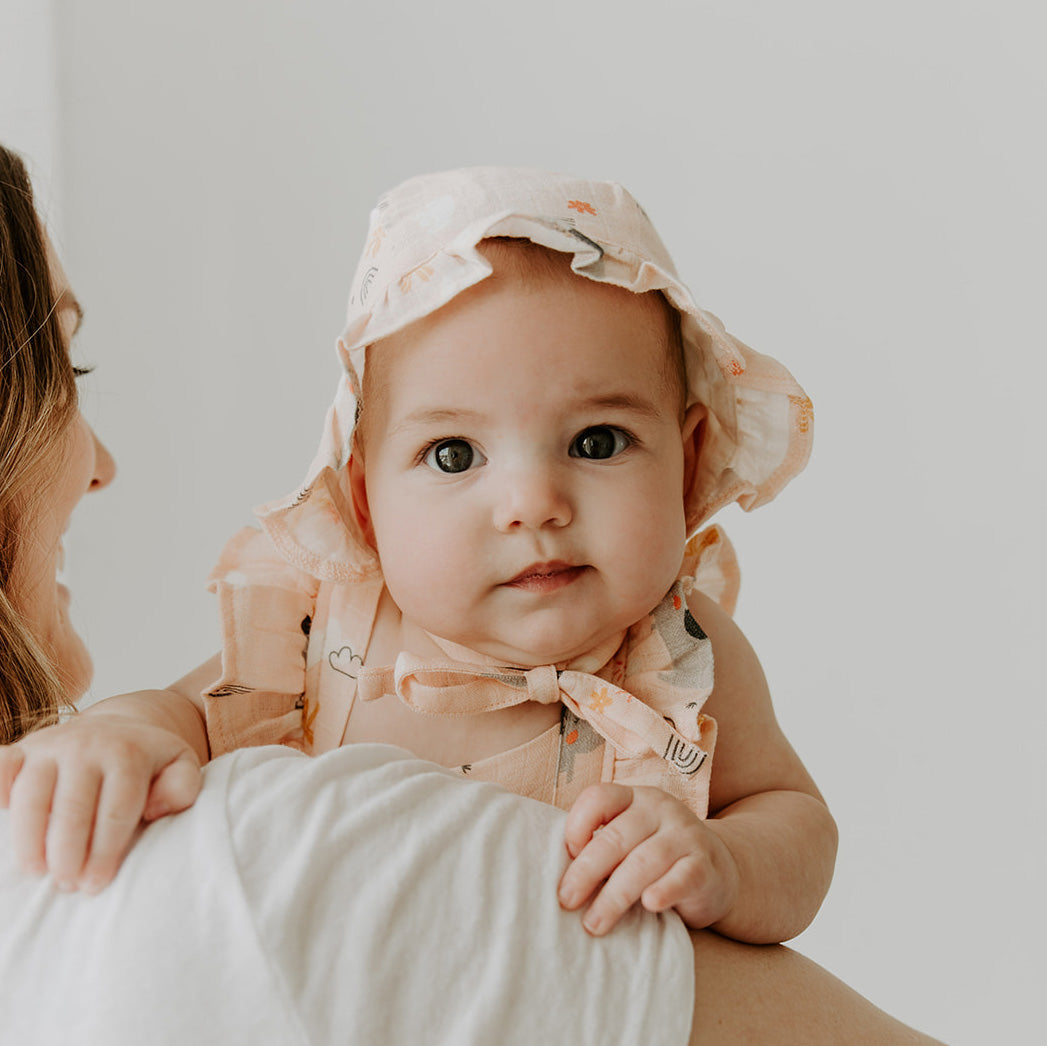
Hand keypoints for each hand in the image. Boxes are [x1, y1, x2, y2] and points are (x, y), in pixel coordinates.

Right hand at [0, 713, 201, 892]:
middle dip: (69, 852)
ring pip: (32, 794)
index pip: (116, 809)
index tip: (96, 884)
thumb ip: (181, 786)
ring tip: (37, 871)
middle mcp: (87, 743)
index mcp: (128, 751)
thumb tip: (154, 807)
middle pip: (73, 806)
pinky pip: (3, 768)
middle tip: (69, 886)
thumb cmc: (149, 762)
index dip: (105, 851)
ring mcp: (51, 744)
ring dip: (31, 838)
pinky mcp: (24, 749)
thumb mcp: (179, 767)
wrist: (119, 727)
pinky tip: (2, 821)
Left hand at [558, 783, 739, 935]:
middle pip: (616, 837)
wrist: (720, 870)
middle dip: (586, 872)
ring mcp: (685, 835)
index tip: (566, 856)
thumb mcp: (631, 841)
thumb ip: (602, 846)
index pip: (599, 797)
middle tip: (567, 901)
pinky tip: (649, 905)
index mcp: (634, 798)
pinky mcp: (705, 866)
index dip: (577, 825)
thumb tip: (556, 874)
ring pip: (644, 861)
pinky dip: (664, 890)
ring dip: (615, 895)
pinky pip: (683, 876)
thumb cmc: (657, 859)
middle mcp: (660, 809)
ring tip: (595, 924)